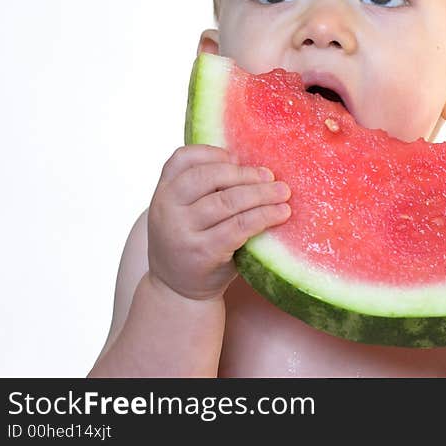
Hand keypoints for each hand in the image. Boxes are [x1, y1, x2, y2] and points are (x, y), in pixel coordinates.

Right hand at [146, 145, 291, 300]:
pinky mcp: (203, 252)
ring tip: (283, 192)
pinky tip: (280, 214)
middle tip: (270, 176)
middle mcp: (166, 209)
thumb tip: (251, 164)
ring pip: (228, 201)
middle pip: (210, 177)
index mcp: (162, 192)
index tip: (238, 158)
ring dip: (262, 194)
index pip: (183, 158)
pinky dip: (264, 216)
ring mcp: (182, 231)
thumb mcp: (184, 213)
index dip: (213, 153)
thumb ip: (202, 190)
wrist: (178, 292)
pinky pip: (239, 226)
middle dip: (245, 174)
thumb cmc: (192, 243)